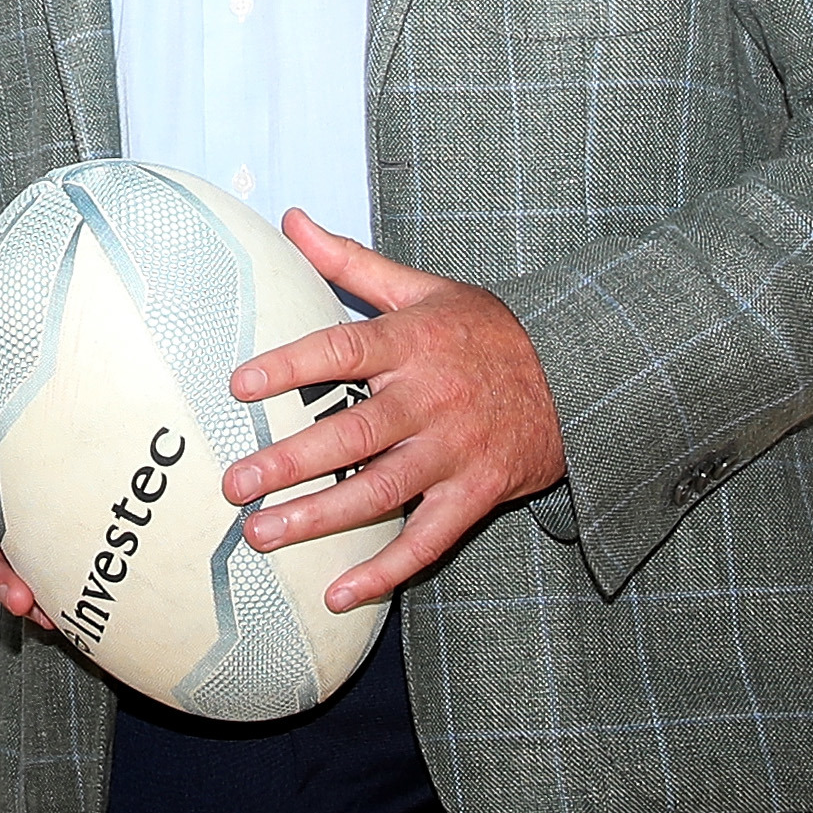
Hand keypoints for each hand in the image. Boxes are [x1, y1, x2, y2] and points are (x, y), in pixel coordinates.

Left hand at [220, 214, 566, 611]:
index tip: (240, 384)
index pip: (342, 351)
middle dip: (290, 462)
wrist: (578, 377)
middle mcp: (431, 398)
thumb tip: (291, 220)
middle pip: (354, 433)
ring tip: (262, 535)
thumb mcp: (425, 288)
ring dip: (320, 519)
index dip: (291, 367)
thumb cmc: (485, 332)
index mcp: (413, 343)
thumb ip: (352, 262)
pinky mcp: (476, 494)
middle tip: (234, 485)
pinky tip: (337, 593)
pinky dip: (385, 570)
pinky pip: (428, 540)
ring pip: (382, 491)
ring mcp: (455, 451)